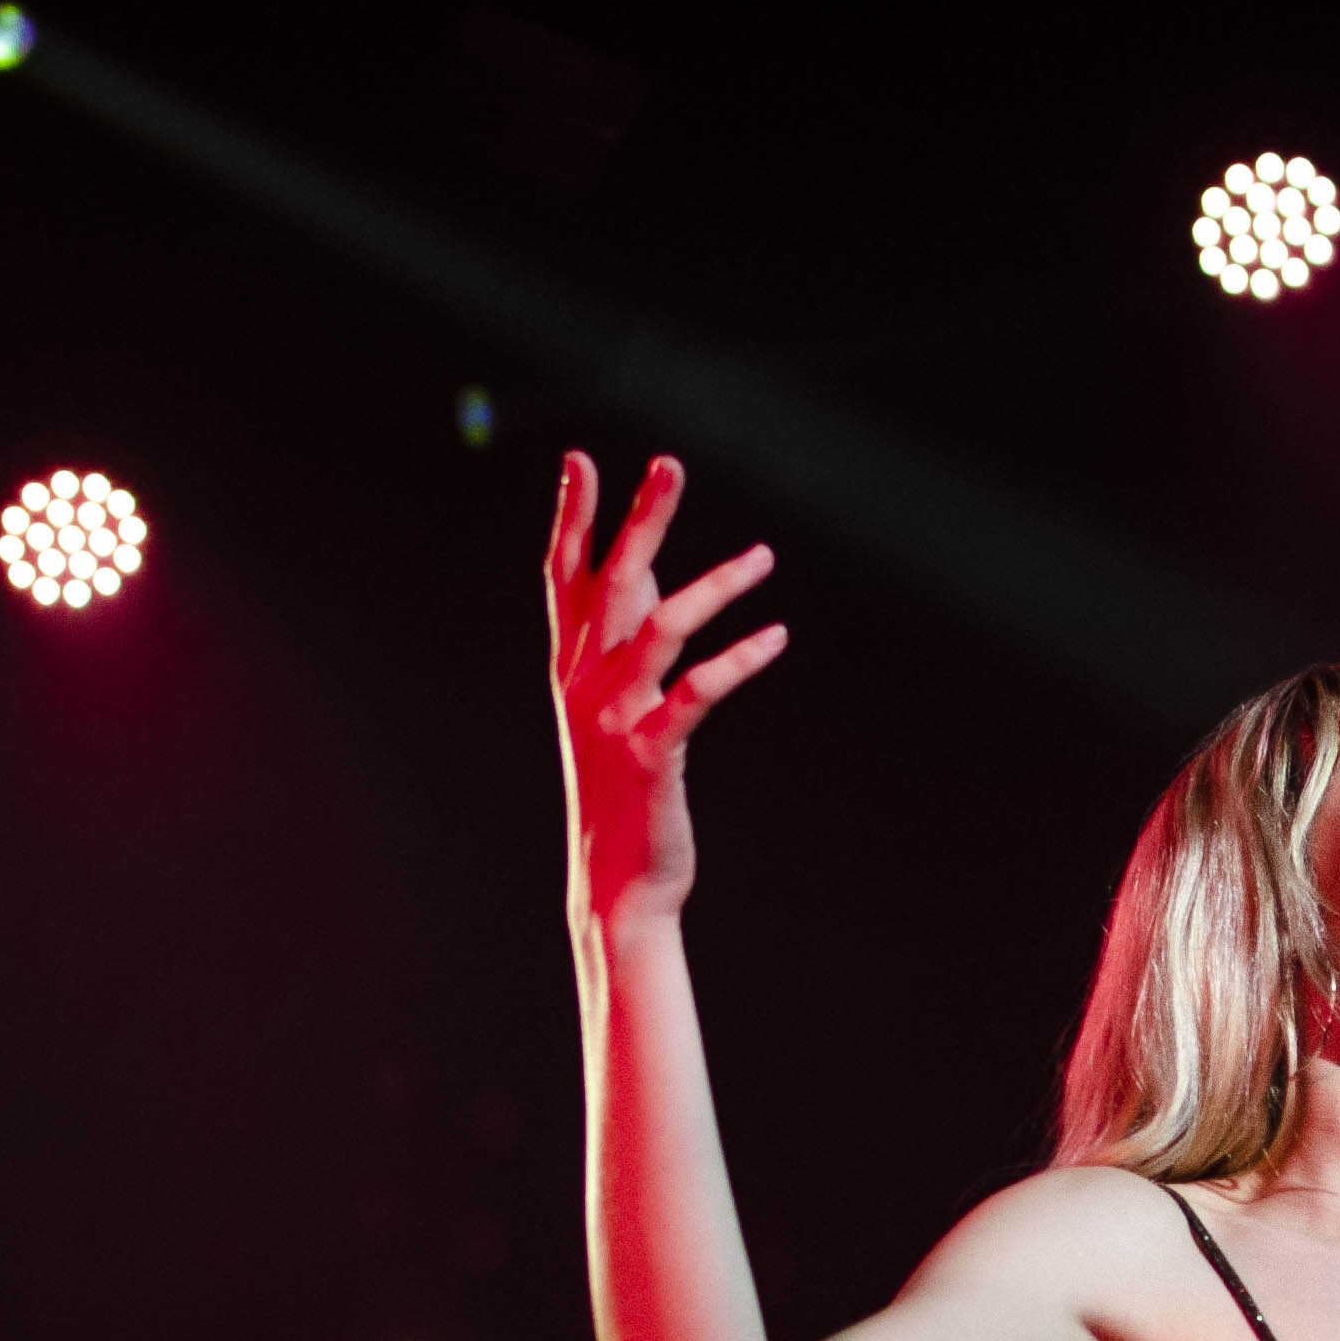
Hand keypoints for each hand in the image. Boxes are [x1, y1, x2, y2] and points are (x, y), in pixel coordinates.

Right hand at [548, 451, 787, 927]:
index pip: (563, 578)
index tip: (580, 459)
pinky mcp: (653, 755)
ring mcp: (615, 720)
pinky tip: (776, 637)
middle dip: (642, 521)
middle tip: (671, 464)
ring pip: (659, 630)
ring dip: (715, 586)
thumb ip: (620, 636)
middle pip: (612, 585)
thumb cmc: (620, 788)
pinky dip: (739, 661)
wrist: (615, 882)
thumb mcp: (609, 706)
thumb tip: (639, 561)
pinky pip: (697, 693)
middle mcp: (584, 686)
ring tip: (764, 557)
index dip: (572, 518)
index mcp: (570, 670)